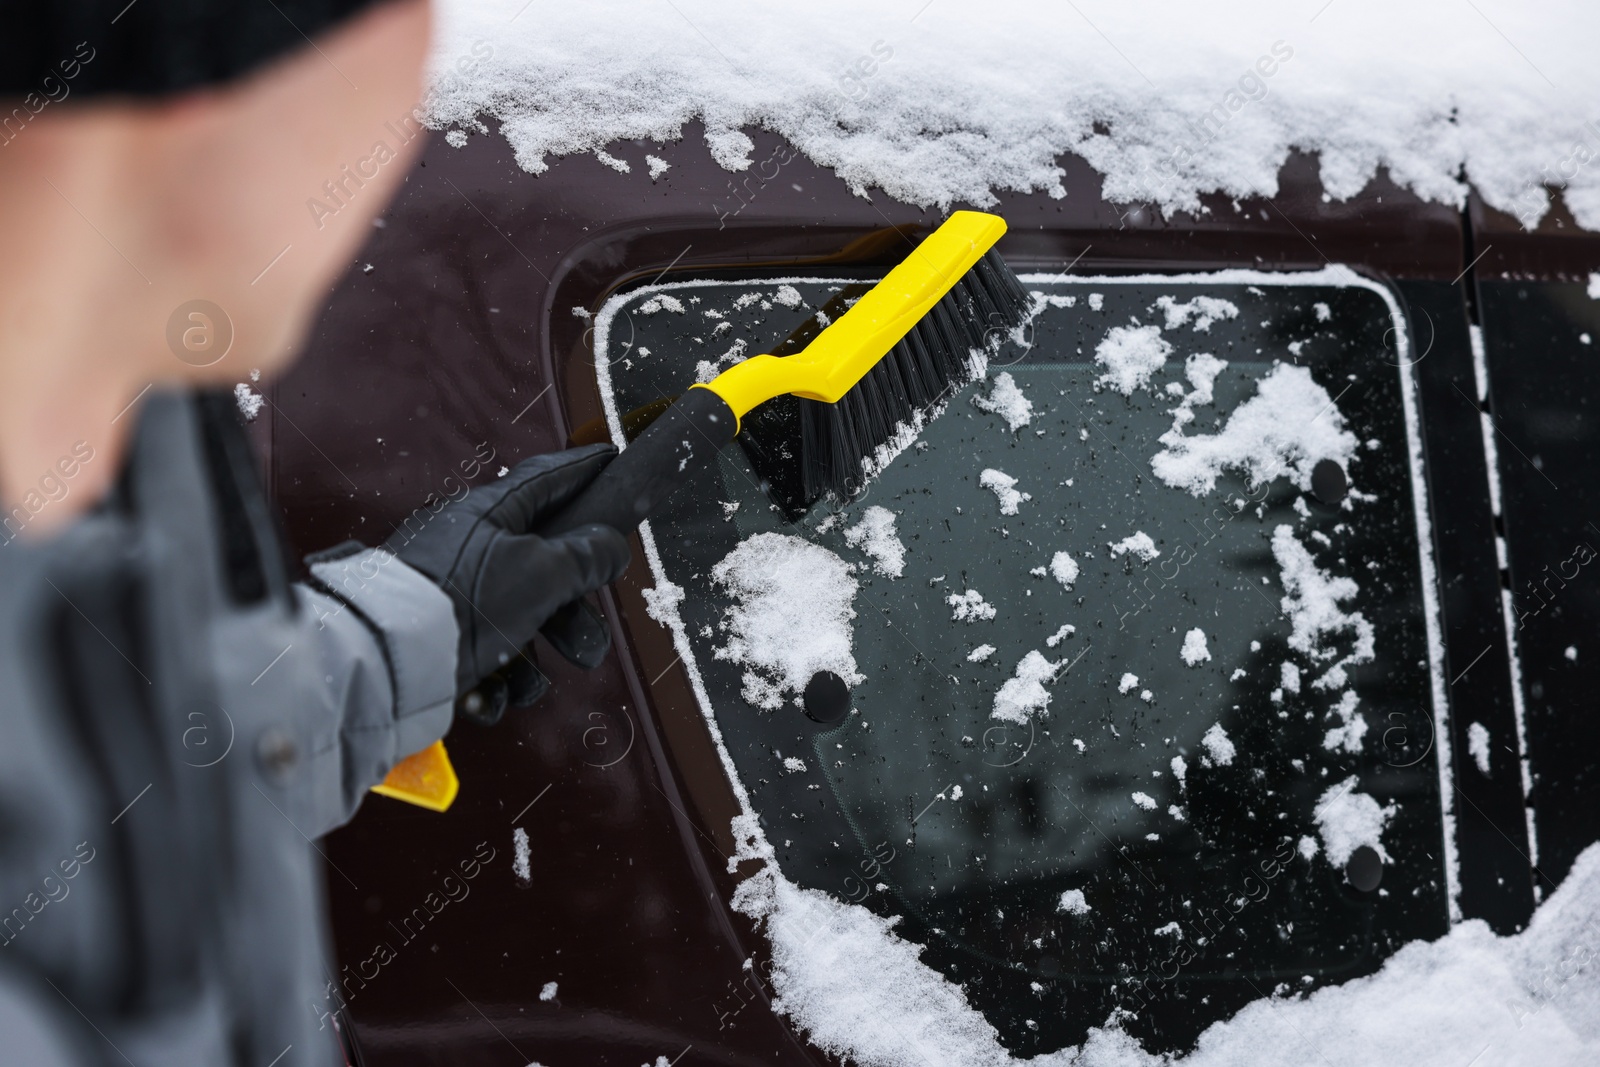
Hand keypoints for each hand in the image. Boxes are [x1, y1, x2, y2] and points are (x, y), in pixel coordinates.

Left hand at [387, 444, 630, 721]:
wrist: (383, 661)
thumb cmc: (458, 602)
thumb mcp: (540, 574)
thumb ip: (585, 557)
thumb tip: (611, 545)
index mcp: (489, 513)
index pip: (547, 478)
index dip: (583, 470)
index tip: (608, 462)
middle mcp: (469, 546)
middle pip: (543, 567)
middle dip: (572, 614)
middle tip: (585, 641)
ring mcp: (452, 591)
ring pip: (519, 620)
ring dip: (534, 660)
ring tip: (530, 683)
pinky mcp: (436, 635)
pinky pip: (483, 656)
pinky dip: (493, 682)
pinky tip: (485, 694)